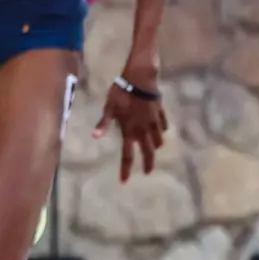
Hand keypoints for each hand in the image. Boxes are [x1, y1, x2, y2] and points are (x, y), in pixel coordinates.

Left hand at [97, 65, 168, 181]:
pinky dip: (162, 131)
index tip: (124, 181)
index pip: (127, 155)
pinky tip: (160, 130)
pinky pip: (164, 126)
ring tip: (154, 149)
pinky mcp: (161, 113)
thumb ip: (104, 123)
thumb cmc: (122, 92)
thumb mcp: (109, 107)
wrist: (141, 78)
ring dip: (155, 146)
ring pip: (159, 140)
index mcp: (130, 131)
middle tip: (148, 171)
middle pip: (148, 151)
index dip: (126, 169)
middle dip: (148, 163)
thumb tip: (94, 137)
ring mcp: (154, 122)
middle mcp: (144, 130)